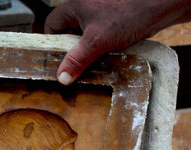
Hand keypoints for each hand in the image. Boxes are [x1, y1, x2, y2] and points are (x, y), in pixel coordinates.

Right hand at [45, 0, 190, 84]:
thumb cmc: (129, 12)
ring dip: (89, 50)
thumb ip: (76, 60)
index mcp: (76, 5)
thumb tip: (62, 77)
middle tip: (75, 64)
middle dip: (72, 49)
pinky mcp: (114, 21)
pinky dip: (102, 47)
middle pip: (69, 32)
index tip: (56, 59)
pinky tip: (107, 56)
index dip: (52, 42)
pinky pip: (101, 37)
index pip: (53, 23)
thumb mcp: (96, 41)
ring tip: (92, 61)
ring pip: (86, 36)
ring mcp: (101, 14)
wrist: (162, 5)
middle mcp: (86, 7)